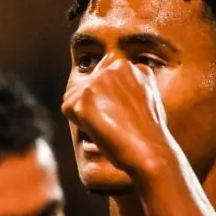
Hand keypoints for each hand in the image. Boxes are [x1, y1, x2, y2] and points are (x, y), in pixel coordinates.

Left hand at [62, 58, 176, 178]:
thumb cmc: (147, 130)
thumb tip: (106, 69)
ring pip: (74, 97)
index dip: (106, 102)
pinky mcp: (85, 95)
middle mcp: (115, 67)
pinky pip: (68, 109)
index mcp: (131, 67)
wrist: (148, 148)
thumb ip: (128, 83)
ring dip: (84, 114)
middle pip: (85, 87)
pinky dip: (78, 123)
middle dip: (94, 107)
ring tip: (108, 124)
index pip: (100, 81)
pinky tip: (99, 127)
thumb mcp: (145, 96)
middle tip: (115, 122)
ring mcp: (100, 79)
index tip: (122, 114)